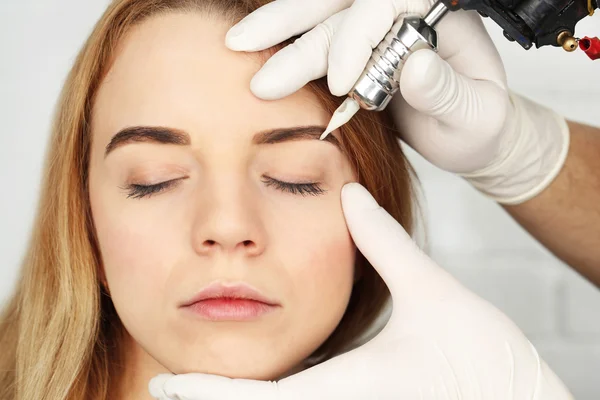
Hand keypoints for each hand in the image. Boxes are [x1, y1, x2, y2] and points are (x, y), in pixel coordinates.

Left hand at [149, 183, 571, 399]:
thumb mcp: (431, 292)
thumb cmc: (483, 357)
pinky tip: (270, 397)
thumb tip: (353, 194)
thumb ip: (384, 242)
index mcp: (341, 389)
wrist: (522, 399)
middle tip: (174, 385)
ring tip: (208, 394)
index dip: (205, 392)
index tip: (167, 382)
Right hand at [223, 0, 568, 204]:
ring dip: (281, 38)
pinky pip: (321, 45)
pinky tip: (259, 52)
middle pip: (343, 5)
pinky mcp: (361, 55)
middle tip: (246, 41)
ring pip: (324, 23)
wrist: (473, 138)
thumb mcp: (474, 115)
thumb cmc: (482, 126)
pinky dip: (289, 48)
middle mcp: (404, 15)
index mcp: (438, 13)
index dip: (358, 39)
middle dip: (294, 22)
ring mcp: (379, 32)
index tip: (341, 82)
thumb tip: (412, 67)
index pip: (387, 6)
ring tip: (239, 49)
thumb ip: (445, 92)